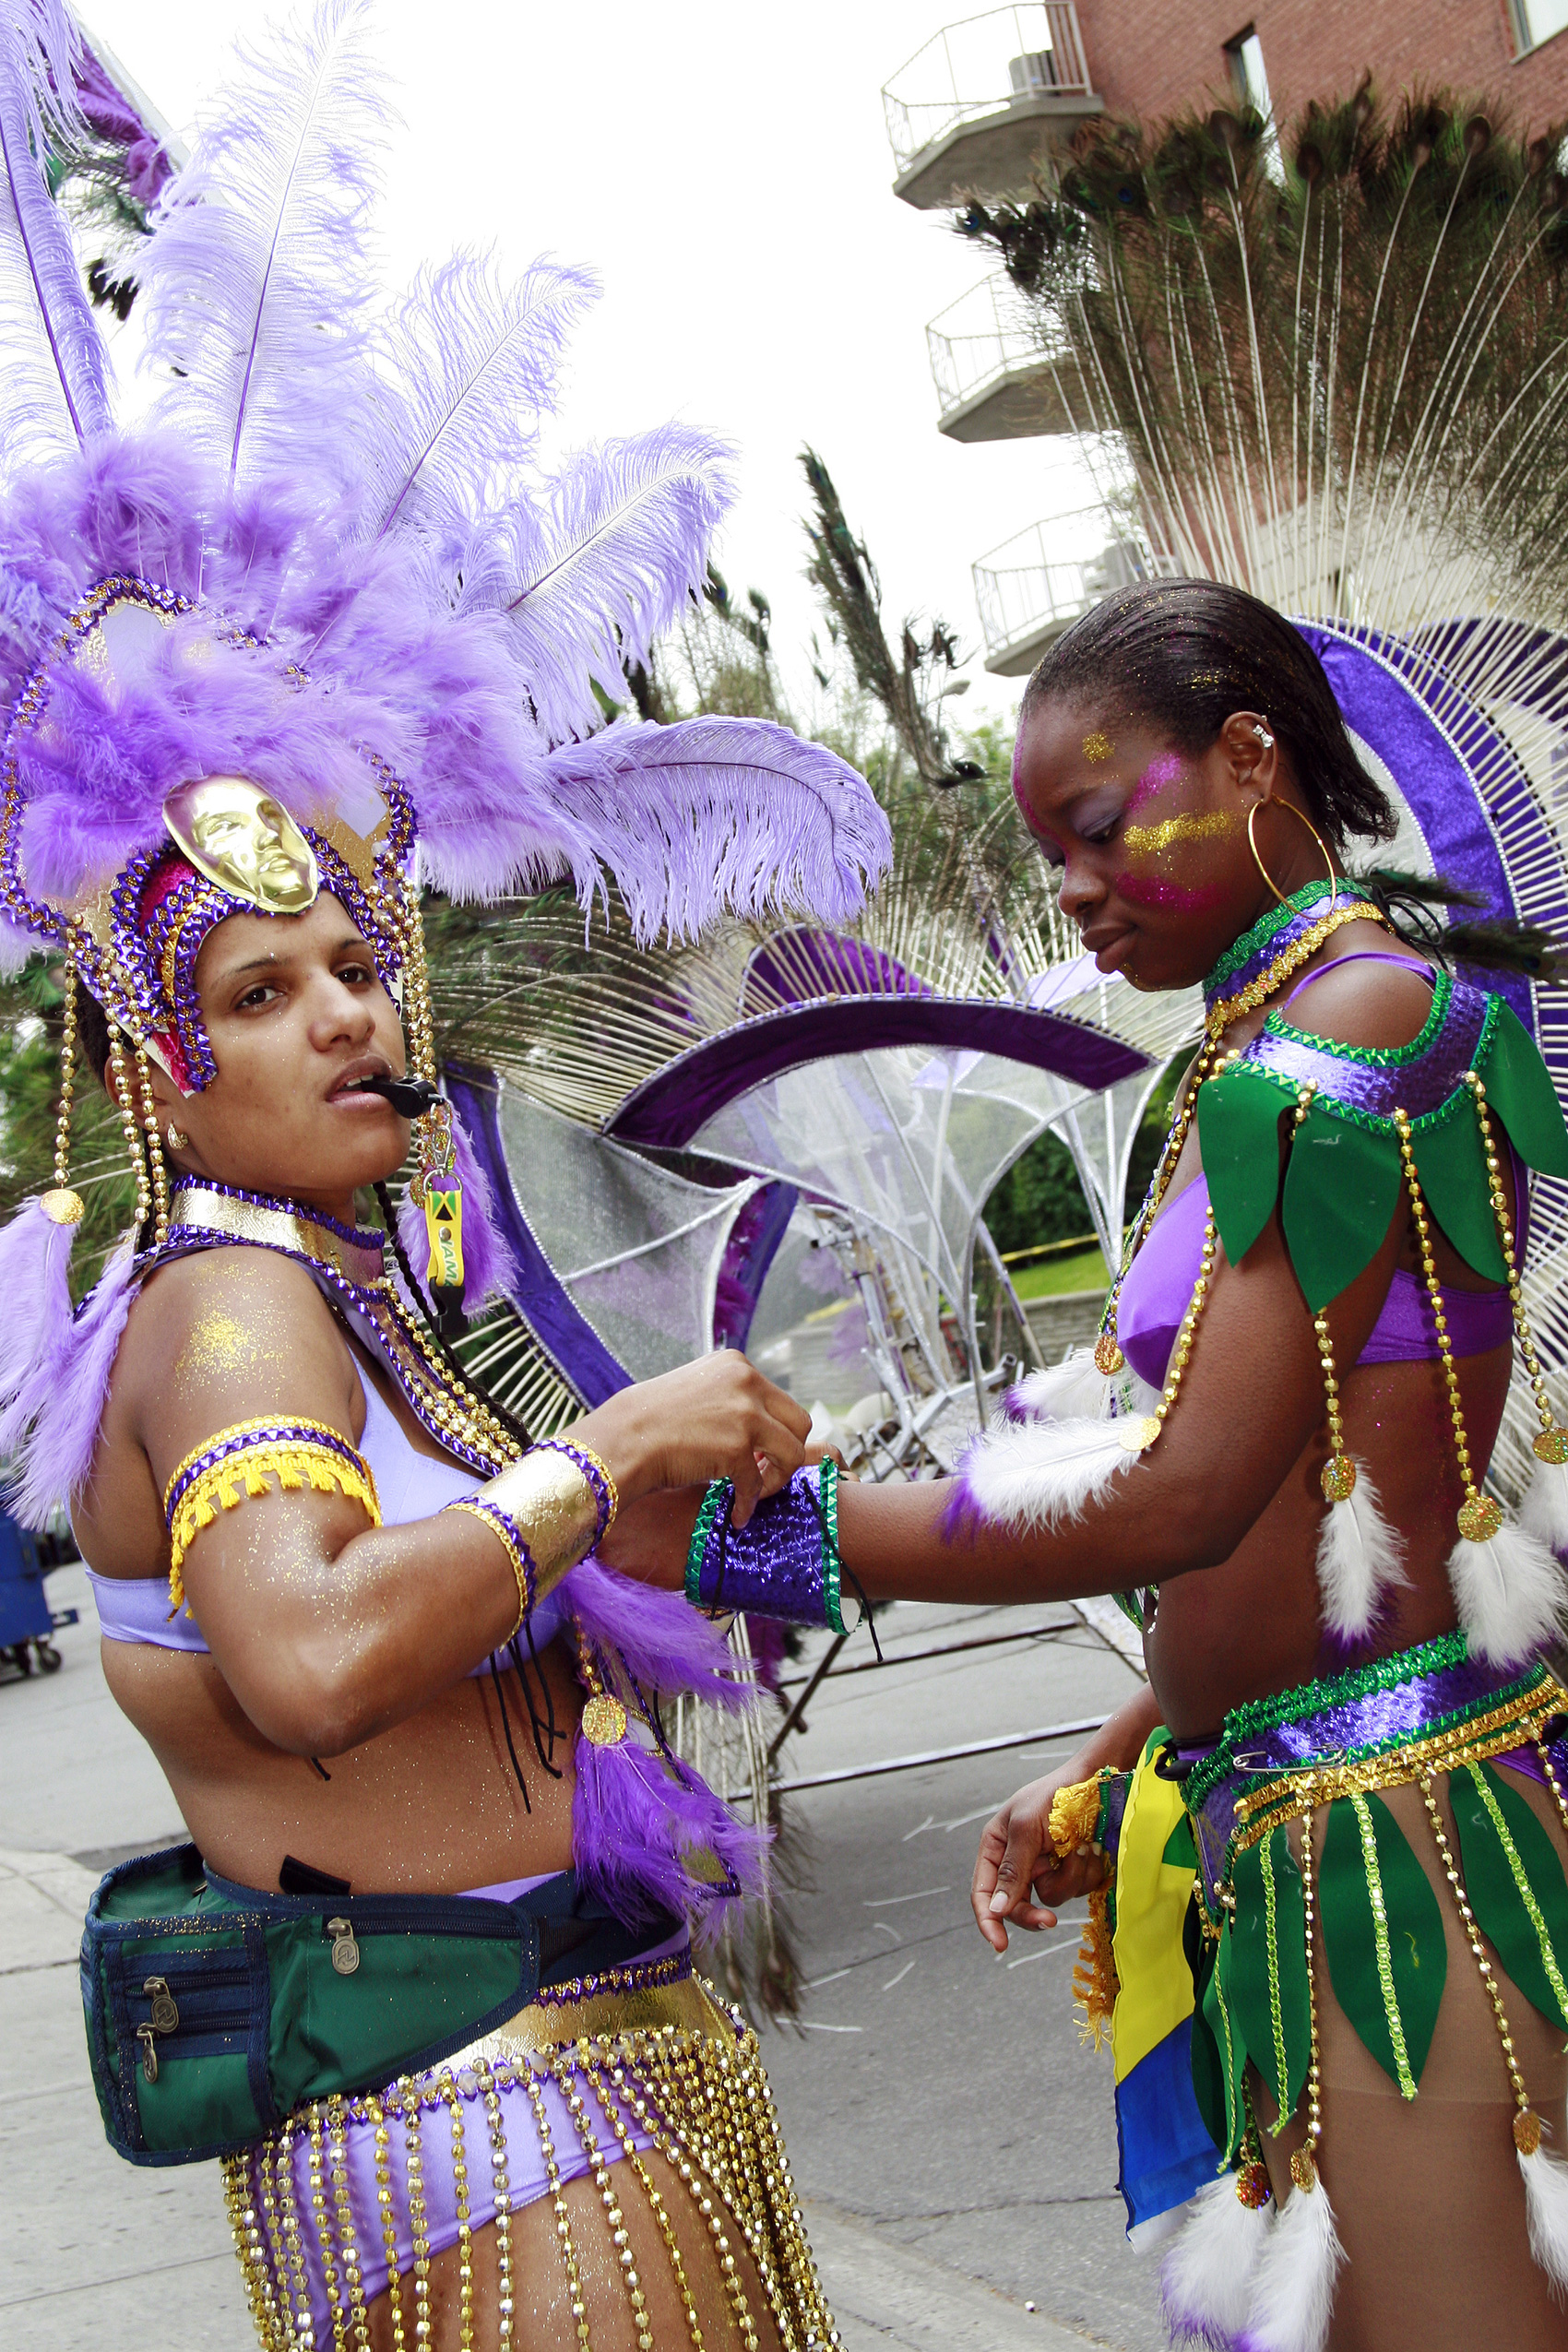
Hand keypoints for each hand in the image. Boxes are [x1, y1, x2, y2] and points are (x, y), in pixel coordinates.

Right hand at [575, 1351, 810, 1526]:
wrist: (621, 1440)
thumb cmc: (651, 1422)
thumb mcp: (699, 1390)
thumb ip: (732, 1399)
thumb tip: (763, 1427)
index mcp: (737, 1364)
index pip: (779, 1400)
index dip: (774, 1432)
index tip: (760, 1454)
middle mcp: (747, 1381)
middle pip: (799, 1422)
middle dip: (787, 1452)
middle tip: (765, 1472)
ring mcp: (745, 1413)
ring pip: (792, 1452)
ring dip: (777, 1478)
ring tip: (755, 1493)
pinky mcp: (737, 1447)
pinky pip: (757, 1484)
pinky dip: (749, 1504)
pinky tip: (736, 1515)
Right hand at [971, 1763, 1109, 1954]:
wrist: (1098, 1782)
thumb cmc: (1055, 1794)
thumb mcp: (1026, 1828)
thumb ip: (1011, 1870)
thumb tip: (995, 1908)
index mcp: (997, 1847)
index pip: (983, 1892)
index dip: (988, 1920)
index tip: (999, 1945)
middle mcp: (1019, 1861)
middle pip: (1016, 1906)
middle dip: (1033, 1913)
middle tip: (1050, 1922)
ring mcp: (1046, 1868)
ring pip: (1051, 1899)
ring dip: (1069, 1877)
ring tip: (1080, 1848)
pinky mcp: (1071, 1871)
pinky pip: (1077, 1889)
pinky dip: (1085, 1871)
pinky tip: (1090, 1848)